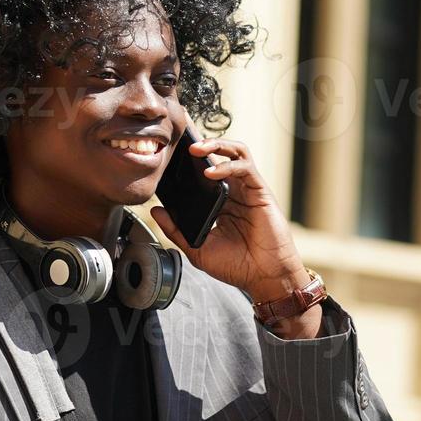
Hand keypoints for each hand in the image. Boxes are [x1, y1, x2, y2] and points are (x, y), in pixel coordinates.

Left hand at [150, 134, 312, 308]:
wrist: (264, 278)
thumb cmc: (237, 266)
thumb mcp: (198, 249)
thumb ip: (176, 230)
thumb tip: (155, 211)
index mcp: (220, 203)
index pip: (204, 172)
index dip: (190, 161)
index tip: (171, 154)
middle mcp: (234, 192)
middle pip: (220, 155)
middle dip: (202, 143)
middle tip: (182, 142)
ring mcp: (248, 190)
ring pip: (236, 153)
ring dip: (217, 144)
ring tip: (196, 148)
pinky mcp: (260, 191)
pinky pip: (245, 168)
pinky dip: (228, 165)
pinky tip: (211, 172)